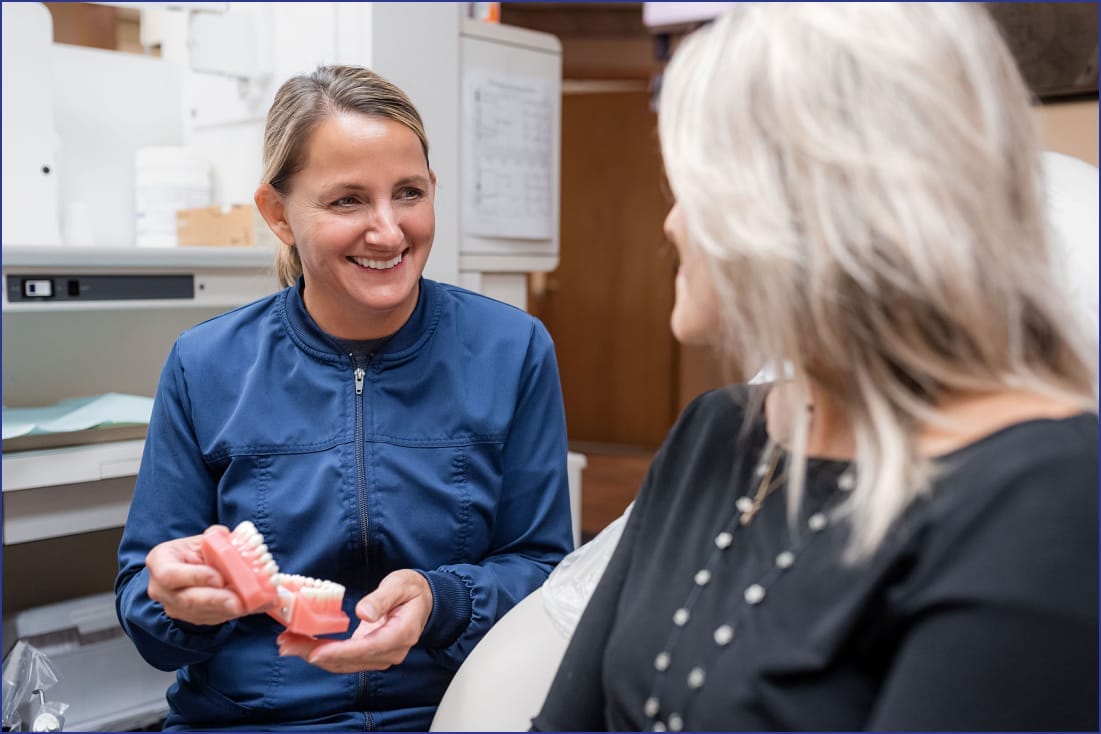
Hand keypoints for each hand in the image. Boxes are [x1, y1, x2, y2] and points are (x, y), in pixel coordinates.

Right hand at [145, 529, 243, 625]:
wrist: (188, 567)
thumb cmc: (194, 550)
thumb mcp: (201, 540)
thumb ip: (215, 537)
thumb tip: (230, 537)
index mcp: (160, 562)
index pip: (170, 574)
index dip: (195, 577)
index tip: (219, 578)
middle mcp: (161, 589)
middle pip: (187, 599)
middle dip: (215, 601)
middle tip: (238, 602)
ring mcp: (174, 606)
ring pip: (200, 613)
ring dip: (226, 610)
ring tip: (248, 604)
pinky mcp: (190, 617)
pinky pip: (210, 618)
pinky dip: (231, 612)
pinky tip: (248, 606)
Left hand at [277, 569, 432, 672]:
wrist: (424, 601)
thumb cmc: (412, 590)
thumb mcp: (400, 585)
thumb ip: (382, 598)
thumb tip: (365, 613)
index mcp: (401, 634)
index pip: (367, 648)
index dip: (340, 652)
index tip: (315, 651)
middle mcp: (391, 652)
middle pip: (350, 660)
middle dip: (316, 654)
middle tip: (287, 645)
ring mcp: (380, 656)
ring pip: (343, 664)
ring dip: (314, 656)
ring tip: (288, 645)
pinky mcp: (370, 655)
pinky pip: (344, 660)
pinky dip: (323, 654)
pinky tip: (304, 646)